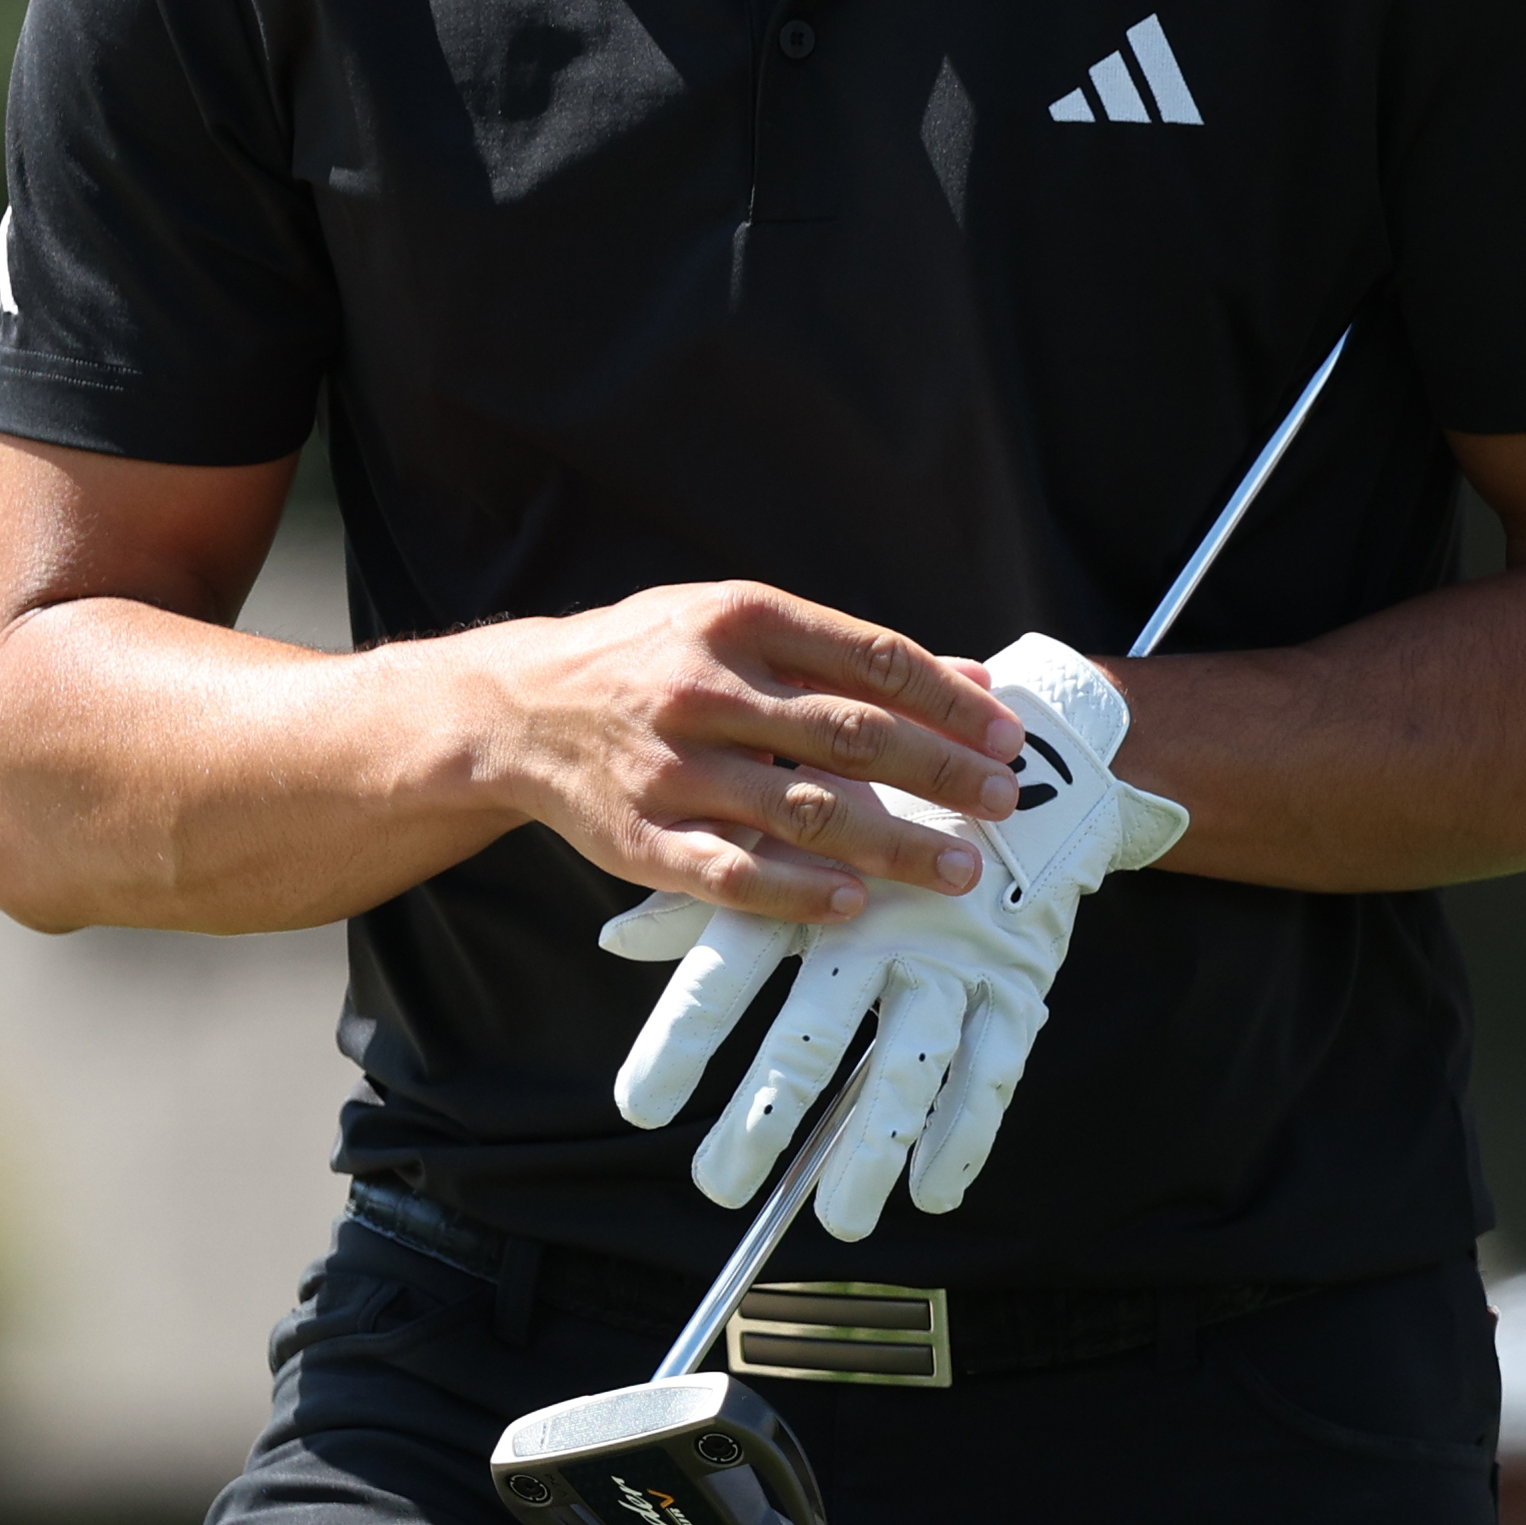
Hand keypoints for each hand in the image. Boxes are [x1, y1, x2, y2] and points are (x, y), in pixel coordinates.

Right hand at [454, 581, 1021, 921]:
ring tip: (960, 869)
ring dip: (895, 844)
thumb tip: (972, 677)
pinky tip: (855, 905)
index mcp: (740, 619)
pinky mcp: (642, 838)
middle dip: (941, 774)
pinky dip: (800, 893)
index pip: (872, 659)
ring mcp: (674, 768)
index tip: (1006, 737)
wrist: (519, 708)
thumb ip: (849, 653)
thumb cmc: (652, 657)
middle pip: (852, 736)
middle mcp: (708, 689)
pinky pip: (734, 873)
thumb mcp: (739, 623)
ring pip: (806, 811)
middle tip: (1004, 803)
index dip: (949, 703)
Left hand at [596, 633, 1186, 1239]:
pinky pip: (992, 1066)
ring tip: (838, 1217)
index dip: (684, 1037)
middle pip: (811, 1033)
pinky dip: (965, 1132)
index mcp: (806, 884)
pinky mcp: (1017, 974)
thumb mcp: (795, 833)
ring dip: (871, 1149)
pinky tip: (933, 1192)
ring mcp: (951, 953)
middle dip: (764, 1115)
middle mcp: (875, 923)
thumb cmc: (884, 807)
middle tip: (718, 1184)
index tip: (640, 1107)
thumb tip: (613, 938)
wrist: (1031, 758)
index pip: (728, 969)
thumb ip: (705, 894)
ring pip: (904, 1066)